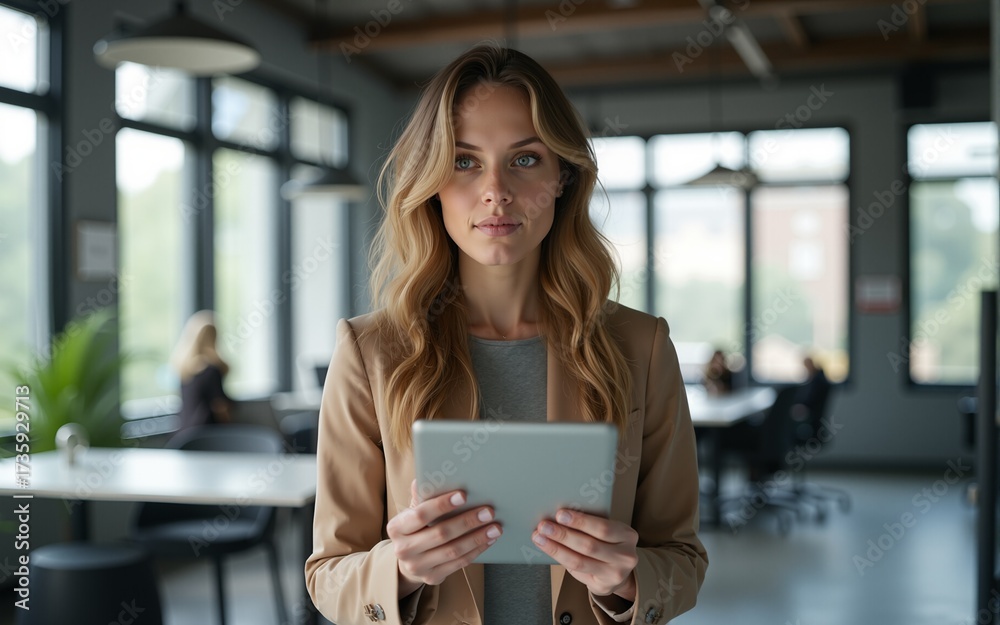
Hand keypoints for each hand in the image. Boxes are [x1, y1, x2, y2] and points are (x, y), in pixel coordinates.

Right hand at [386, 480, 501, 597]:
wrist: (408, 562)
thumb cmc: (415, 529)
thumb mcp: (412, 513)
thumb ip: (420, 498)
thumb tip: (423, 478)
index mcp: (397, 527)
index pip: (420, 514)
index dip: (442, 505)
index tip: (463, 495)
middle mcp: (404, 549)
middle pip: (440, 534)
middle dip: (467, 521)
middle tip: (488, 511)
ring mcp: (418, 566)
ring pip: (453, 551)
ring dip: (477, 538)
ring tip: (495, 527)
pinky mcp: (432, 577)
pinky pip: (459, 563)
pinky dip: (476, 550)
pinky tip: (488, 540)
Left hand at [531, 509, 637, 600]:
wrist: (619, 571)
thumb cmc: (607, 544)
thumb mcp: (607, 531)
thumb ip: (589, 525)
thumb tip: (559, 517)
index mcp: (627, 535)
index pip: (602, 528)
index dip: (580, 521)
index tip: (560, 514)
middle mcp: (625, 556)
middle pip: (589, 546)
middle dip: (563, 535)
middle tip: (544, 526)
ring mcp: (616, 574)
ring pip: (579, 561)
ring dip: (556, 548)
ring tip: (540, 538)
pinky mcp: (603, 587)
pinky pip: (577, 572)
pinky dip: (560, 559)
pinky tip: (549, 550)